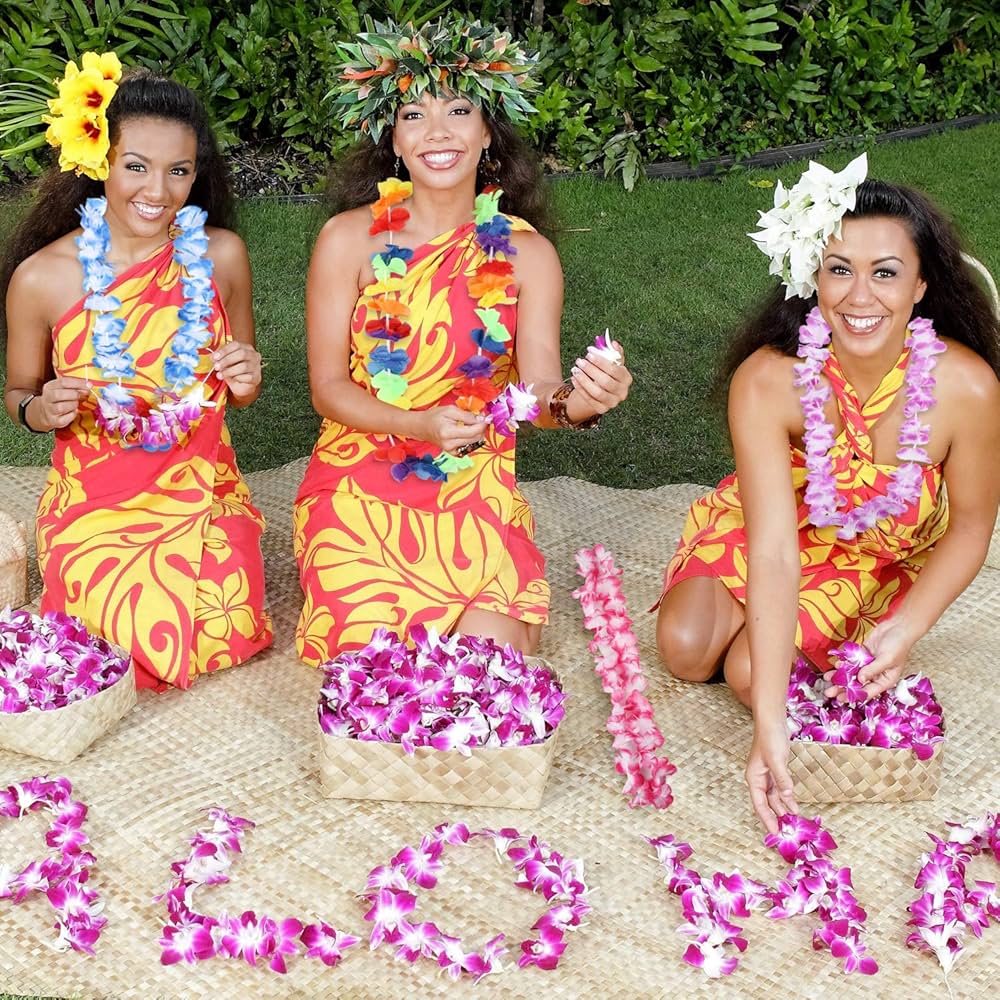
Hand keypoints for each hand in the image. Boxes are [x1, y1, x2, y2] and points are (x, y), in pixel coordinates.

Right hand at [37, 376, 89, 429]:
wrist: (46, 413)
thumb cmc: (60, 399)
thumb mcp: (64, 389)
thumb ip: (76, 386)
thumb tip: (89, 386)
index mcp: (50, 387)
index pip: (63, 382)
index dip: (78, 383)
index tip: (89, 385)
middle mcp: (47, 398)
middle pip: (58, 395)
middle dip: (74, 395)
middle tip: (82, 396)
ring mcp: (49, 410)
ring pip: (60, 407)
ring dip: (73, 405)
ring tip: (76, 404)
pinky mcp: (54, 421)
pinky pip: (64, 419)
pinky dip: (72, 415)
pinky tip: (75, 411)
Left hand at [212, 342, 261, 401]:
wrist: (241, 385)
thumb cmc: (233, 371)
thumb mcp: (226, 361)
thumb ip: (221, 357)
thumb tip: (213, 357)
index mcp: (247, 348)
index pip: (236, 345)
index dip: (224, 350)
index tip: (215, 357)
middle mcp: (254, 355)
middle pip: (241, 354)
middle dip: (227, 360)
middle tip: (217, 367)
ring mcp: (257, 367)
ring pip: (244, 366)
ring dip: (229, 371)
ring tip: (220, 375)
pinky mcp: (256, 377)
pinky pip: (246, 377)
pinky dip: (237, 378)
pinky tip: (233, 379)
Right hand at [414, 405, 486, 453]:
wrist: (421, 427)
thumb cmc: (434, 416)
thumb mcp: (450, 410)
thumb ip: (467, 415)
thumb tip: (482, 419)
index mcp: (448, 432)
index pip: (473, 431)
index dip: (483, 424)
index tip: (487, 417)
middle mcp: (450, 444)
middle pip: (475, 438)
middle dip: (481, 428)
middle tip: (480, 419)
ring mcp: (451, 450)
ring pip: (474, 443)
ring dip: (477, 434)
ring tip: (473, 424)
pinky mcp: (453, 453)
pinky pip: (469, 447)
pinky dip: (471, 439)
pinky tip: (467, 433)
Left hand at [569, 341, 631, 415]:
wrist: (599, 392)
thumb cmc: (606, 374)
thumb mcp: (611, 363)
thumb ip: (613, 353)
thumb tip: (613, 343)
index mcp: (626, 379)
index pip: (615, 370)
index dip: (600, 361)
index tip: (588, 351)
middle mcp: (622, 392)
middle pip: (606, 381)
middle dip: (591, 370)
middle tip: (579, 360)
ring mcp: (612, 403)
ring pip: (597, 392)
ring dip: (584, 380)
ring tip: (575, 369)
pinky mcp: (601, 409)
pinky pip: (589, 399)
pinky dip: (580, 388)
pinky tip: (574, 378)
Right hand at [746, 719, 797, 833]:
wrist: (772, 721)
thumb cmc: (770, 738)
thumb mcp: (777, 760)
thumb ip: (782, 780)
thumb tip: (788, 798)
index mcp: (754, 778)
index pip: (759, 804)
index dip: (767, 820)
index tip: (775, 833)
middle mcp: (759, 779)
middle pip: (766, 803)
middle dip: (775, 817)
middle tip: (786, 832)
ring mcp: (767, 774)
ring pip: (774, 797)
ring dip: (782, 809)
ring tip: (792, 823)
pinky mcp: (776, 770)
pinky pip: (780, 789)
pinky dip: (787, 798)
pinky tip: (794, 806)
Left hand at [824, 616, 916, 700]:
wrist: (898, 626)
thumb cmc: (899, 645)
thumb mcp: (887, 659)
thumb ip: (873, 669)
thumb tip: (860, 679)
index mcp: (885, 680)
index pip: (867, 692)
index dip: (853, 696)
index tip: (841, 699)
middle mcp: (875, 674)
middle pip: (857, 684)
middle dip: (842, 688)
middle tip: (829, 692)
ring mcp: (868, 664)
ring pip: (851, 672)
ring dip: (839, 676)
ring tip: (827, 678)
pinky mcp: (862, 654)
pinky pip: (851, 661)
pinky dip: (843, 663)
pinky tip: (835, 665)